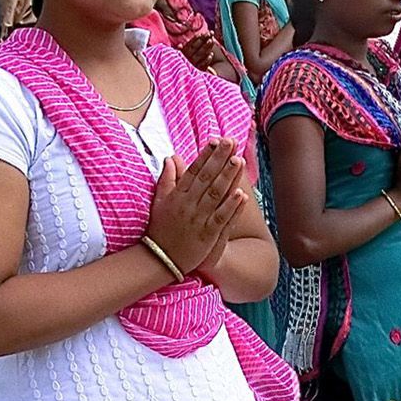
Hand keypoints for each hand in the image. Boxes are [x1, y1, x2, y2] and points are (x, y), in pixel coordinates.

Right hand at [145, 137, 244, 275]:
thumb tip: (171, 157)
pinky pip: (221, 218)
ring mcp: (199, 219)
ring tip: (238, 160)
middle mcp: (188, 205)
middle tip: (232, 142)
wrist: (160, 259)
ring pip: (216, 195)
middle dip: (220, 159)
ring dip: (228, 177)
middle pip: (207, 178)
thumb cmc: (160, 229)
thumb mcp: (159, 202)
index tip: (216, 140)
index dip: (206, 155)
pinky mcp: (208, 235)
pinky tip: (241, 194)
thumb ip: (167, 179)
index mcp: (177, 196)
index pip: (194, 171)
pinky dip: (231, 207)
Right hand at [179, 32, 218, 71]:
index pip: (189, 44)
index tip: (201, 33)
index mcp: (183, 53)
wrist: (185, 76)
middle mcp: (188, 58)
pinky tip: (211, 54)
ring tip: (211, 40)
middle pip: (196, 47)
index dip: (195, 38)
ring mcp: (193, 64)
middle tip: (209, 33)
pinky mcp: (198, 70)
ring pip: (200, 55)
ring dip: (206, 47)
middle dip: (203, 40)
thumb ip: (184, 49)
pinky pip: (202, 65)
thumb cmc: (186, 61)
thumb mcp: (183, 55)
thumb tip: (179, 45)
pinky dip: (207, 60)